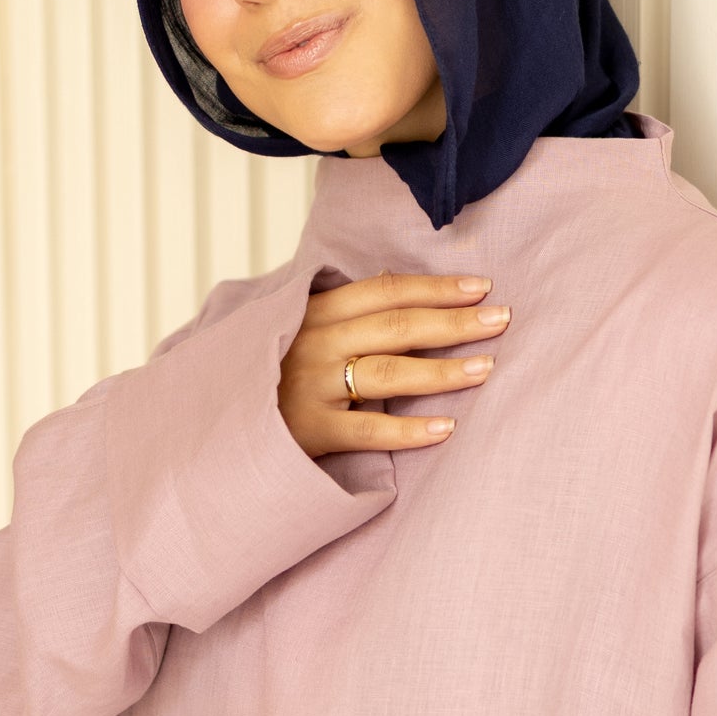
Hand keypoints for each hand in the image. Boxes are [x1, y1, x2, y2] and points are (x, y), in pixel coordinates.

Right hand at [278, 270, 511, 456]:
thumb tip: (393, 282)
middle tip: (502, 319)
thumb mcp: (293, 330)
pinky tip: (446, 429)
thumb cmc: (264, 376)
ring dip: (442, 369)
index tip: (481, 286)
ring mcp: (311, 387)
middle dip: (453, 320)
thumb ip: (340, 313)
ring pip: (388, 373)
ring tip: (486, 367)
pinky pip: (368, 431)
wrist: (214, 426)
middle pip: (396, 326)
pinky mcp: (309, 432)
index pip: (384, 290)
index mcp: (315, 314)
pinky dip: (409, 430)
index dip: (435, 287)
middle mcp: (314, 344)